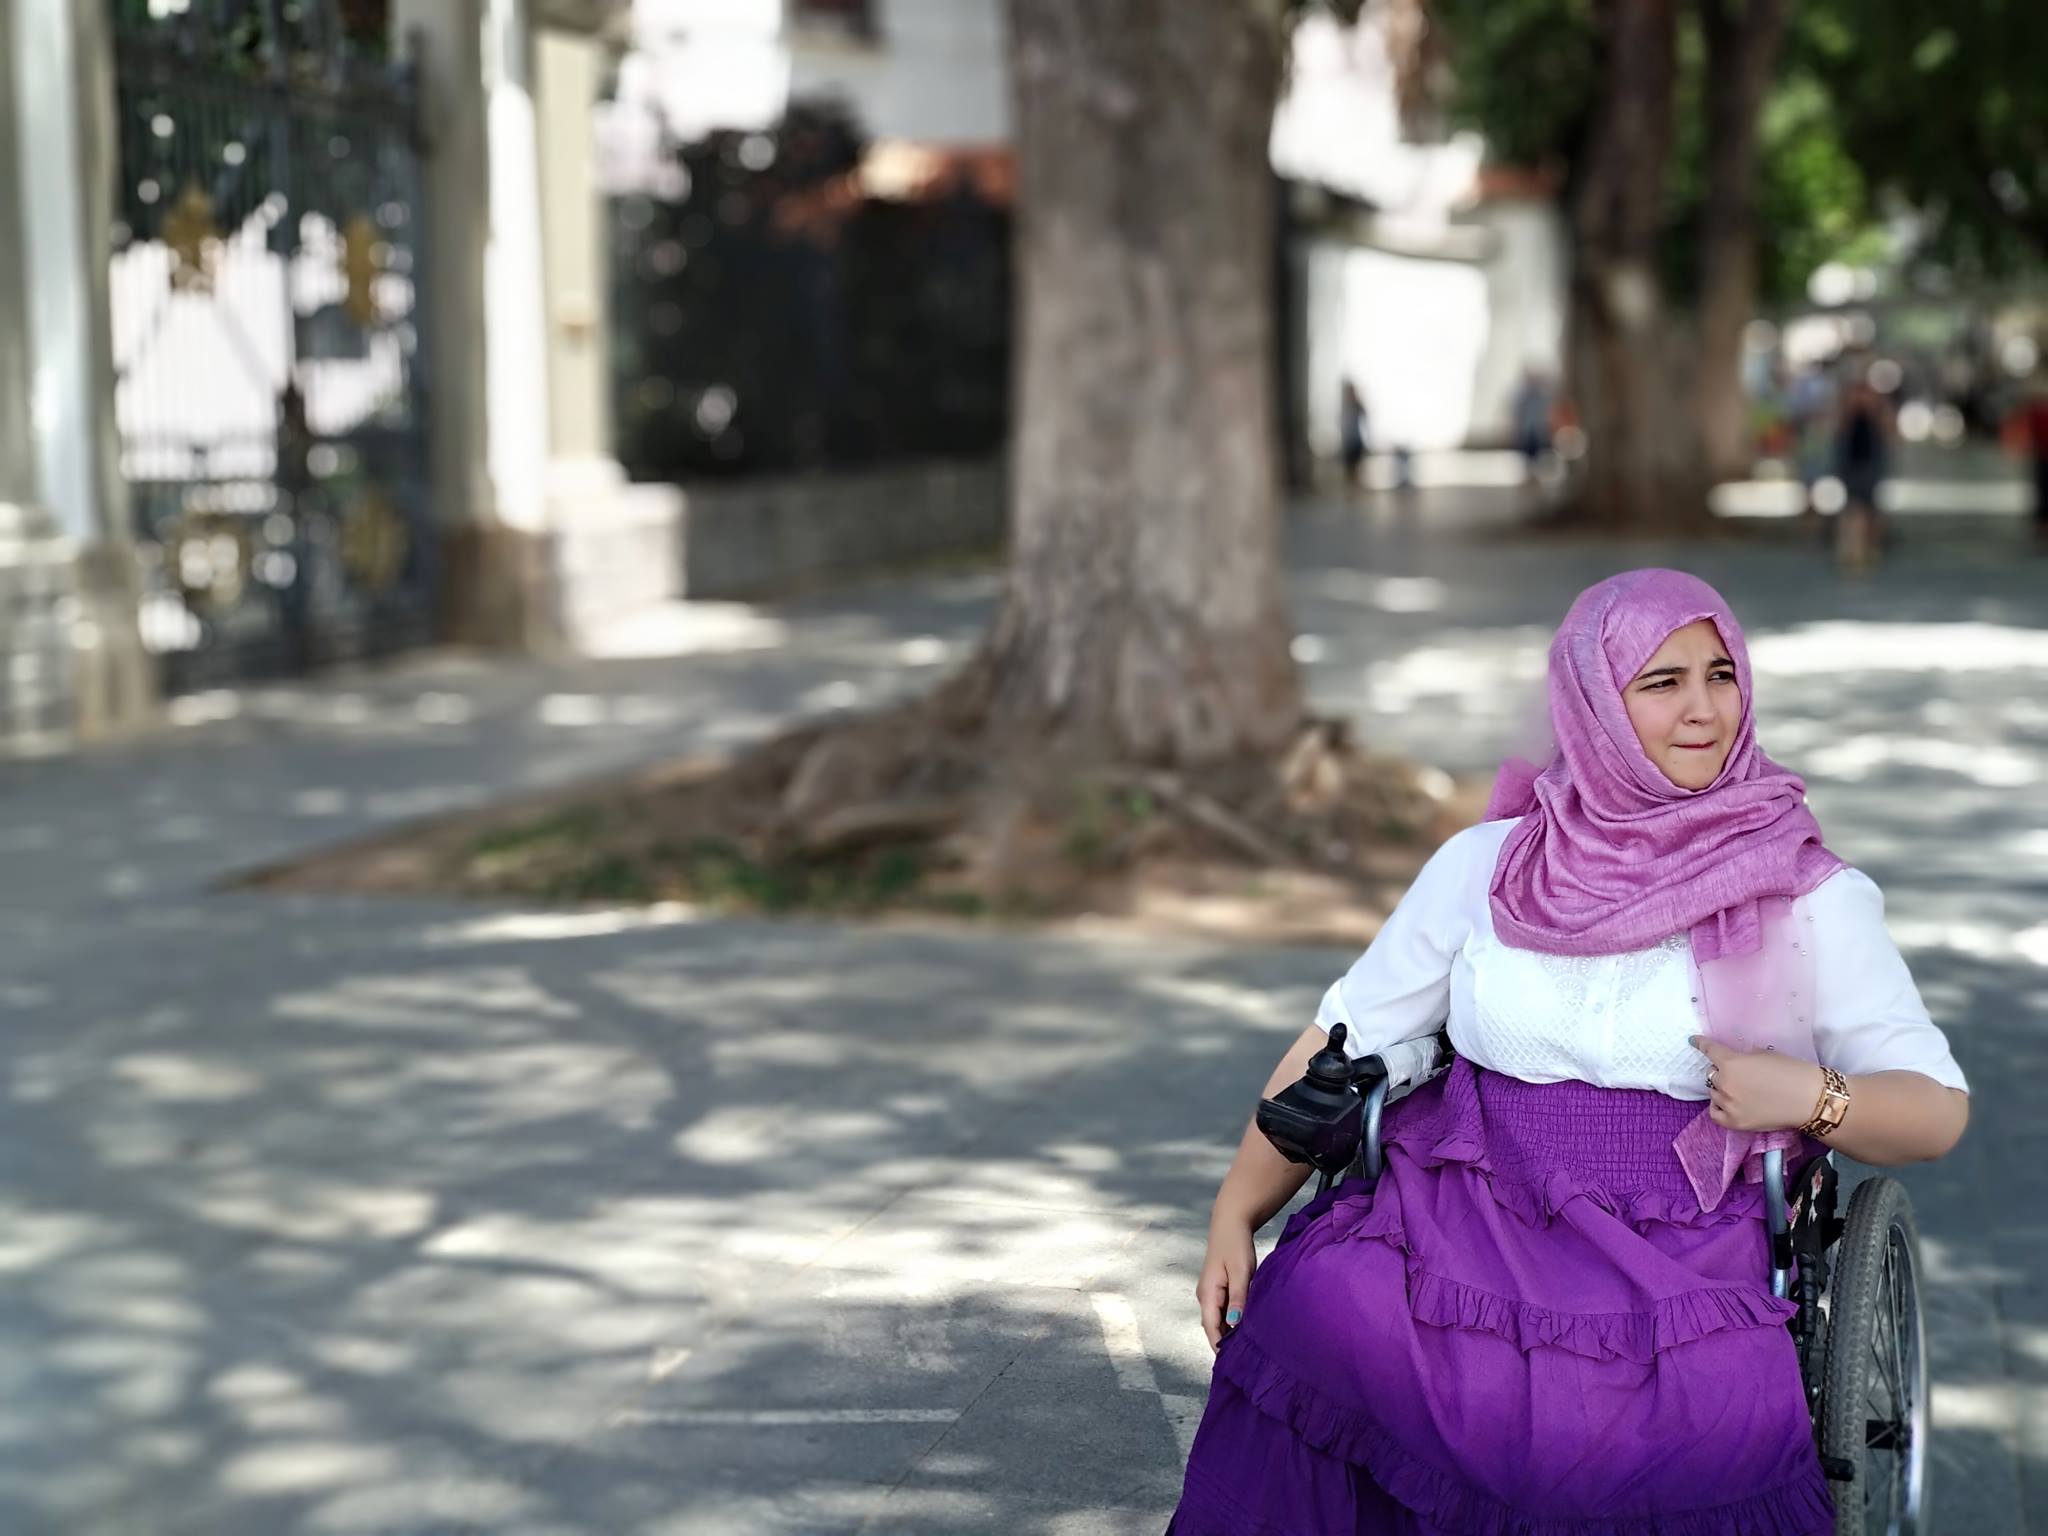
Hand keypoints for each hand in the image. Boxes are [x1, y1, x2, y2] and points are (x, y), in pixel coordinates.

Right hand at [1196, 1210, 1257, 1351]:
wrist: (1231, 1223)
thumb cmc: (1236, 1245)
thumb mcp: (1241, 1271)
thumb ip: (1238, 1297)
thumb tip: (1234, 1324)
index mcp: (1207, 1294)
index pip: (1211, 1328)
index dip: (1220, 1347)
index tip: (1233, 1365)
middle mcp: (1205, 1296)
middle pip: (1213, 1327)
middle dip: (1226, 1344)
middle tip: (1245, 1362)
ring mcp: (1211, 1293)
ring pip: (1219, 1320)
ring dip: (1229, 1333)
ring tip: (1247, 1350)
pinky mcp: (1218, 1289)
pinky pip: (1223, 1311)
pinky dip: (1232, 1321)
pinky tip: (1245, 1328)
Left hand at [1690, 1035, 1825, 1132]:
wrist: (1810, 1100)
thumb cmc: (1792, 1072)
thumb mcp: (1765, 1054)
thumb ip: (1744, 1057)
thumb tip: (1736, 1061)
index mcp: (1731, 1063)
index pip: (1709, 1050)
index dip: (1701, 1043)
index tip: (1694, 1040)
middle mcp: (1725, 1083)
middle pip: (1712, 1074)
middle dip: (1722, 1071)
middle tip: (1739, 1074)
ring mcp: (1728, 1105)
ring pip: (1714, 1093)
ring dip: (1722, 1089)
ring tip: (1741, 1090)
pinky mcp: (1735, 1123)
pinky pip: (1715, 1113)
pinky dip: (1718, 1107)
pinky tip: (1727, 1104)